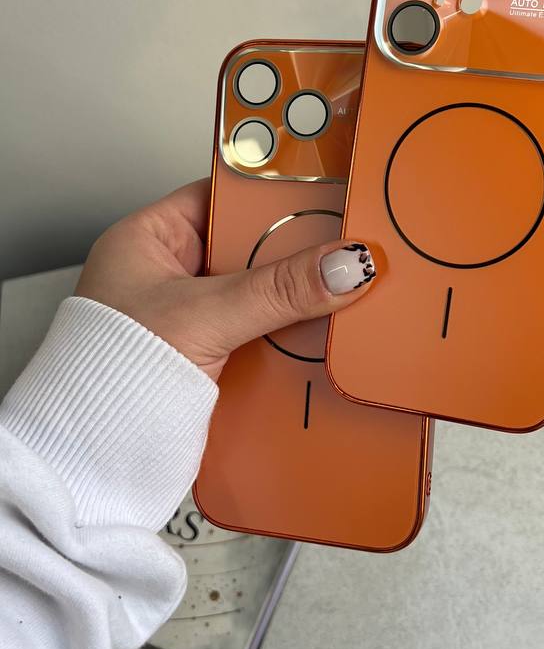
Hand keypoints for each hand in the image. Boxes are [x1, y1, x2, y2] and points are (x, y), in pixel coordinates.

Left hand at [75, 179, 375, 381]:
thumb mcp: (206, 315)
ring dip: (295, 300)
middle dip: (294, 253)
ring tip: (344, 288)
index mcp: (147, 240)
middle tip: (344, 245)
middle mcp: (166, 276)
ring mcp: (187, 320)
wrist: (93, 456)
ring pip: (258, 295)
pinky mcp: (206, 361)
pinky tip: (321, 336)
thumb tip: (345, 263)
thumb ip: (278, 288)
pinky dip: (287, 339)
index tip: (322, 192)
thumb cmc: (110, 374)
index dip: (269, 194)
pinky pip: (259, 336)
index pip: (220, 196)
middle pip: (248, 248)